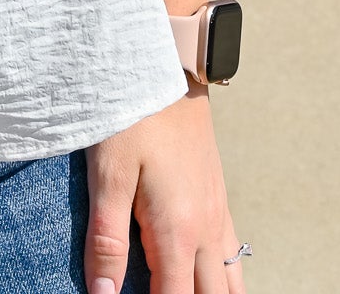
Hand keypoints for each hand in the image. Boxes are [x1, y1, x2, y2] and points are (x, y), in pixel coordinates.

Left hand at [85, 89, 245, 293]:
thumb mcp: (109, 174)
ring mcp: (218, 215)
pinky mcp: (219, 199)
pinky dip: (225, 282)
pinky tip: (207, 281)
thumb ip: (107, 239)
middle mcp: (207, 230)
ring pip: (230, 284)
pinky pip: (232, 257)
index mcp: (179, 232)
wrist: (171, 66)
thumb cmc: (134, 116)